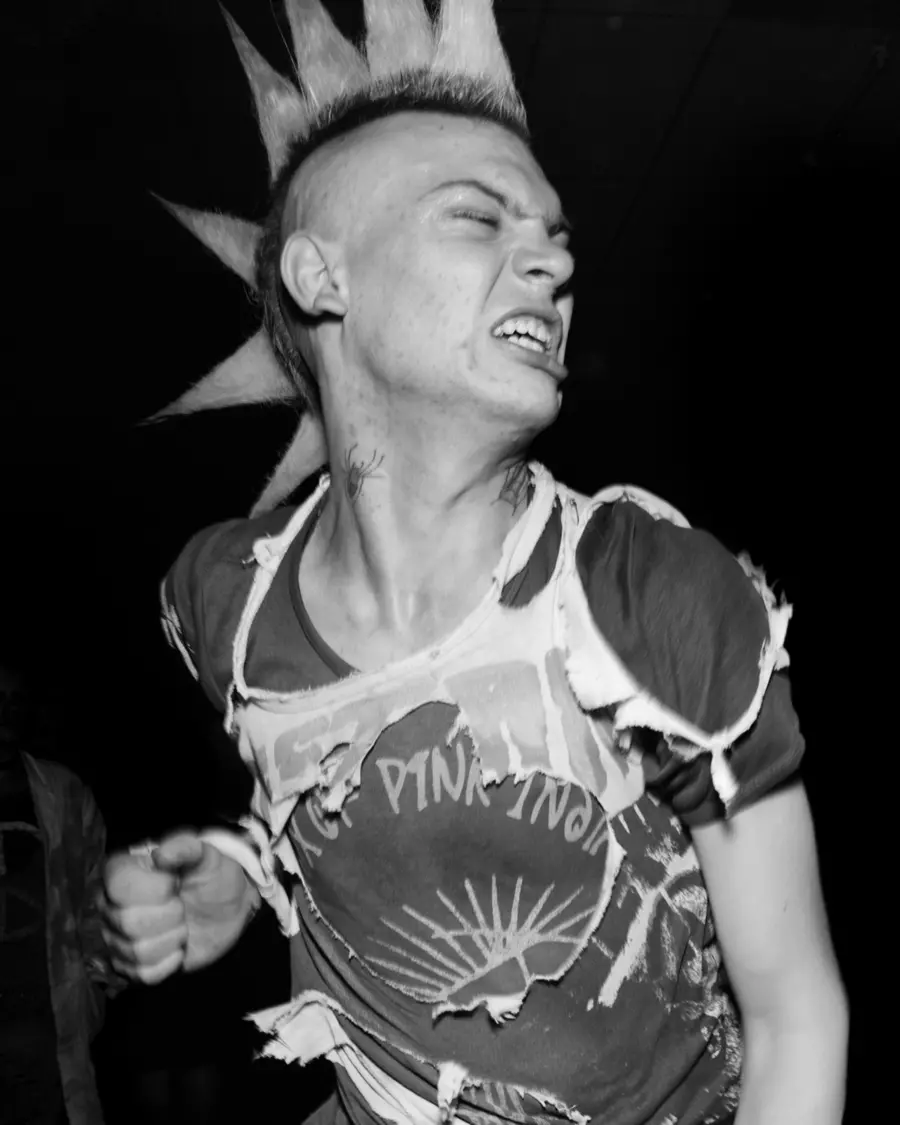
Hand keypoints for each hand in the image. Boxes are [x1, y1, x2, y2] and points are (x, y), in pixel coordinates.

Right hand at [102, 831, 257, 983]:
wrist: (228, 909)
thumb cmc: (211, 875)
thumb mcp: (206, 854)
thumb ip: (186, 847)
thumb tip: (161, 856)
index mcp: (122, 872)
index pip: (120, 885)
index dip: (156, 888)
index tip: (176, 882)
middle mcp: (110, 906)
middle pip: (127, 922)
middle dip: (170, 915)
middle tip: (182, 906)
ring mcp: (117, 938)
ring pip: (136, 951)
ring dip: (172, 938)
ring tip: (182, 925)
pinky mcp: (130, 967)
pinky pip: (143, 975)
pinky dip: (169, 962)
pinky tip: (177, 948)